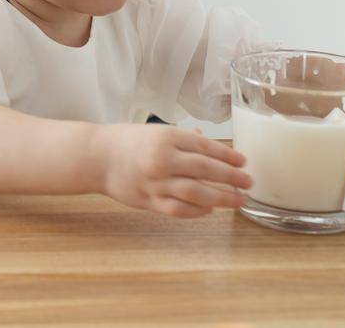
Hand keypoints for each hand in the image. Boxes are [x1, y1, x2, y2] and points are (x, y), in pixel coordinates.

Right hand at [99, 125, 251, 218]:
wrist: (97, 156)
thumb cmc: (127, 141)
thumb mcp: (156, 131)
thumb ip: (184, 139)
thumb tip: (211, 146)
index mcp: (166, 137)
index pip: (206, 147)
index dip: (228, 156)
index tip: (243, 162)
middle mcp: (162, 159)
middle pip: (206, 170)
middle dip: (232, 177)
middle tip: (248, 182)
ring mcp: (155, 182)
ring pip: (197, 193)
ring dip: (222, 198)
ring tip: (238, 200)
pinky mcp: (148, 200)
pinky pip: (179, 210)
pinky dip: (197, 212)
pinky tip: (210, 210)